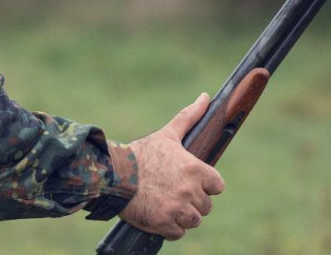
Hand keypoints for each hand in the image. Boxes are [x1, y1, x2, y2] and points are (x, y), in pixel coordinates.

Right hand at [119, 93, 226, 239]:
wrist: (112, 175)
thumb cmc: (141, 154)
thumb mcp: (168, 134)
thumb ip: (189, 117)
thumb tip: (206, 96)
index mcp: (195, 170)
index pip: (217, 186)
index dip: (206, 185)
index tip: (192, 182)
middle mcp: (189, 191)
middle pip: (206, 206)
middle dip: (193, 201)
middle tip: (174, 192)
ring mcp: (177, 209)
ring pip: (194, 220)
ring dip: (183, 215)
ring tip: (168, 204)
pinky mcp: (163, 224)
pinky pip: (178, 233)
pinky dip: (170, 228)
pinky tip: (160, 215)